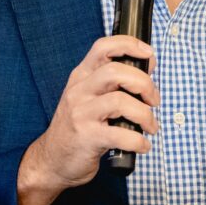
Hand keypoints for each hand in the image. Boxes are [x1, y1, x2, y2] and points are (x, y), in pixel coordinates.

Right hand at [17, 35, 159, 204]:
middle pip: (116, 71)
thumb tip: (148, 66)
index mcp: (82, 76)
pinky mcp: (87, 137)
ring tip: (150, 126)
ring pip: (120, 101)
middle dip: (144, 84)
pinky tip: (142, 145)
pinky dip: (138, 141)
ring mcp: (81, 114)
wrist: (52, 160)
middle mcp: (79, 91)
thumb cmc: (78, 127)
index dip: (129, 45)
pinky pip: (120, 135)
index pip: (103, 47)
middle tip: (153, 100)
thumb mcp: (88, 97)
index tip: (149, 54)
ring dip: (145, 114)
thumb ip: (113, 82)